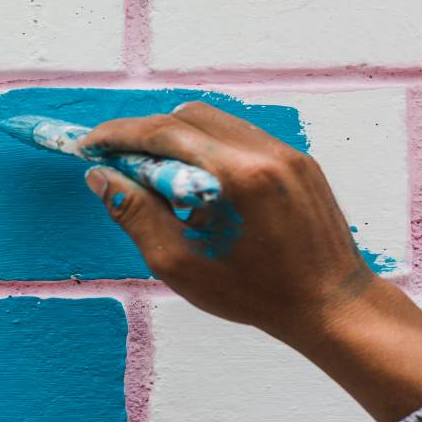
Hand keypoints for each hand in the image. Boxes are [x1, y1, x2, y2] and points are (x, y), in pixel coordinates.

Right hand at [79, 102, 421, 421]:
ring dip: (176, 139)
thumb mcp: (183, 266)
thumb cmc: (258, 296)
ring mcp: (287, 152)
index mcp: (241, 175)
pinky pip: (240, 136)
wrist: (332, 306)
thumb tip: (101, 177)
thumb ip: (136, 215)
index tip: (89, 146)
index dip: (119, 135)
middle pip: (188, 116)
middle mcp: (267, 151)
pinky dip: (207, 148)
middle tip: (117, 163)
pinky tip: (197, 184)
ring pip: (215, 121)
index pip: (165, 133)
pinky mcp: (298, 161)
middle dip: (145, 133)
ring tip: (156, 178)